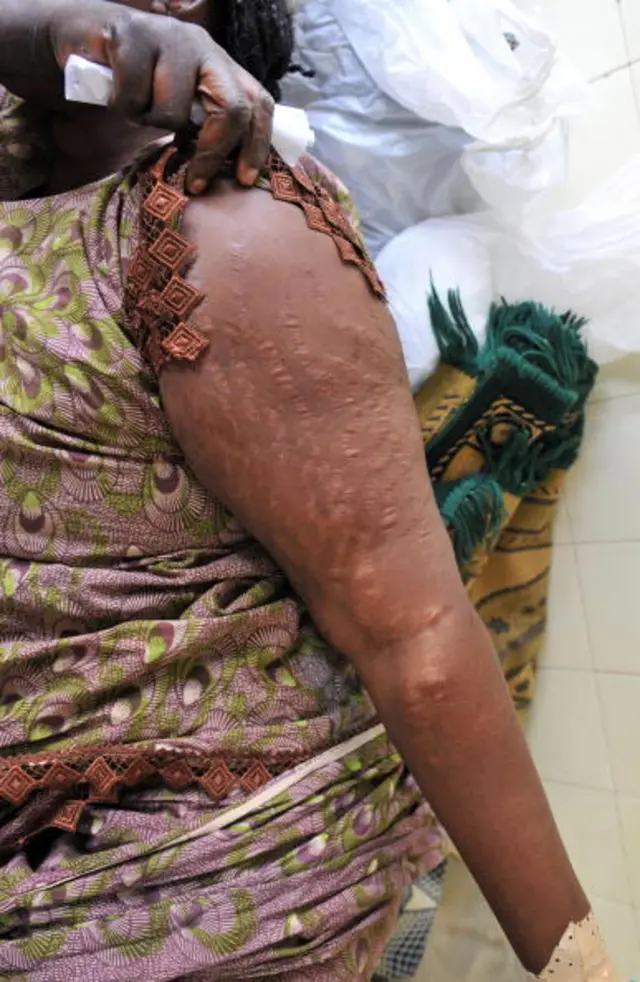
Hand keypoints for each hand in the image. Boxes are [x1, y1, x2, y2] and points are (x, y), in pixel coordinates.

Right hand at [1, 0, 273, 190]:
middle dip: (212, 152)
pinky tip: (116, 91)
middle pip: (230, 107)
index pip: (258, 103)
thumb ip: (203, 124)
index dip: (257, 144)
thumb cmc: (139, 81)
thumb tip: (228, 174)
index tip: (244, 179)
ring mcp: (168, 37)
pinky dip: (122, 105)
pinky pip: (133, 95)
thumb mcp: (179, 102)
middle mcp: (202, 46)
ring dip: (150, 122)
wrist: (88, 37)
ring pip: (173, 110)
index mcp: (221, 64)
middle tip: (194, 180)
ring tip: (138, 109)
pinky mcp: (131, 34)